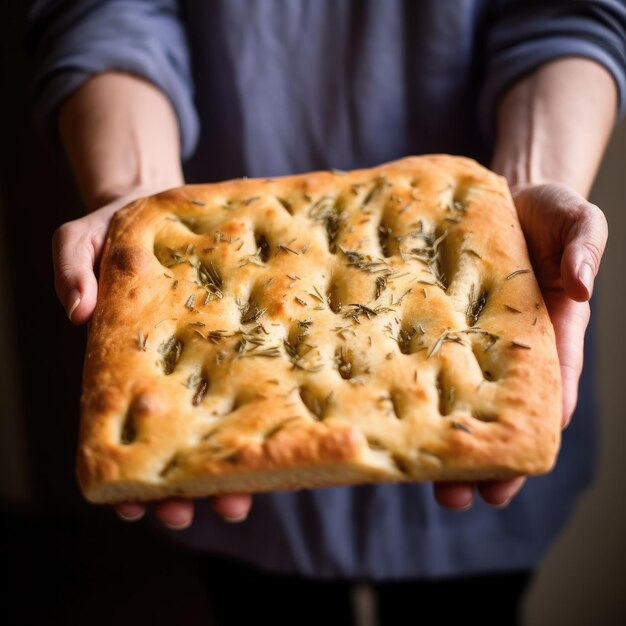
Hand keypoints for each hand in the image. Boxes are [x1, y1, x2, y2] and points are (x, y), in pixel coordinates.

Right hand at [53, 188, 252, 527]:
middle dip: (181, 488)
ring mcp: (208, 365)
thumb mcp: (82, 241)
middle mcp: (170, 376)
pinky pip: (253, 385)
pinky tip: (281, 437)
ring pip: (218, 429)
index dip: (125, 473)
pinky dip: (265, 416)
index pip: (120, 432)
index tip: (131, 506)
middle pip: (175, 446)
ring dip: (226, 471)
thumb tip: (78, 312)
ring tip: (239, 501)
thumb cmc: (117, 233)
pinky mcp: (243, 345)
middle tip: (190, 514)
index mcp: (124, 366)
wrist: (165, 213)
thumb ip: (72, 270)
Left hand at [434, 183, 606, 509]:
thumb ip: (582, 246)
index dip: (533, 433)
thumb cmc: (542, 214)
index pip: (547, 394)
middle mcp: (504, 350)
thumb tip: (579, 283)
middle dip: (485, 458)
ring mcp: (464, 343)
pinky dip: (409, 393)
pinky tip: (388, 421)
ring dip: (443, 443)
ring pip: (455, 402)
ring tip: (424, 482)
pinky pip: (419, 364)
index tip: (517, 468)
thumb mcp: (573, 220)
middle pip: (498, 415)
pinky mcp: (428, 329)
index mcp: (547, 335)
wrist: (496, 198)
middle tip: (465, 495)